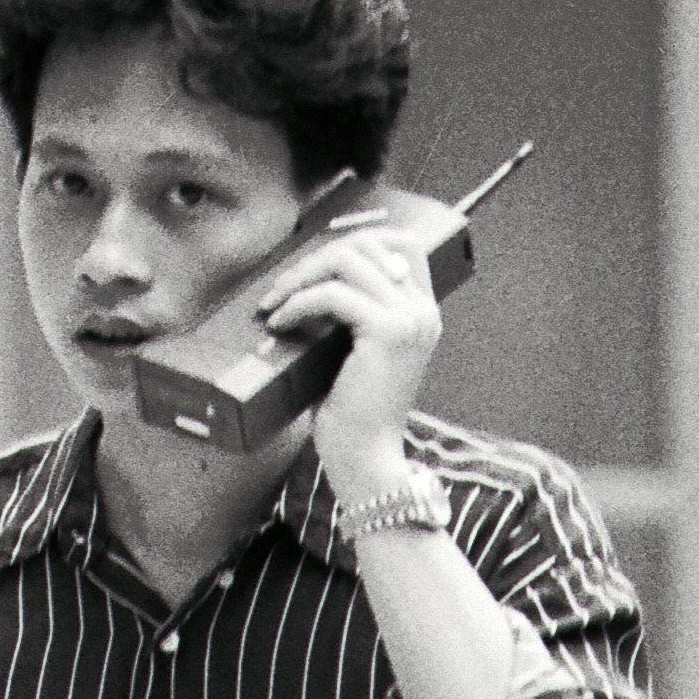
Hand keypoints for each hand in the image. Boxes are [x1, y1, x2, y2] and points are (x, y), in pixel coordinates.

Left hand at [259, 224, 440, 484]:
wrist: (367, 459)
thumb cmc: (351, 413)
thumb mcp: (353, 352)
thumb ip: (347, 315)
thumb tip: (304, 278)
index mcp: (422, 312)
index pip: (401, 243)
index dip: (355, 239)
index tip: (314, 263)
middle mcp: (423, 310)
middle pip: (367, 244)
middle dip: (314, 258)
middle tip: (280, 288)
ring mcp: (410, 320)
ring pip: (349, 260)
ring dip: (302, 276)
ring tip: (275, 303)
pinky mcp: (389, 333)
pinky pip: (334, 295)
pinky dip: (299, 302)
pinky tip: (281, 322)